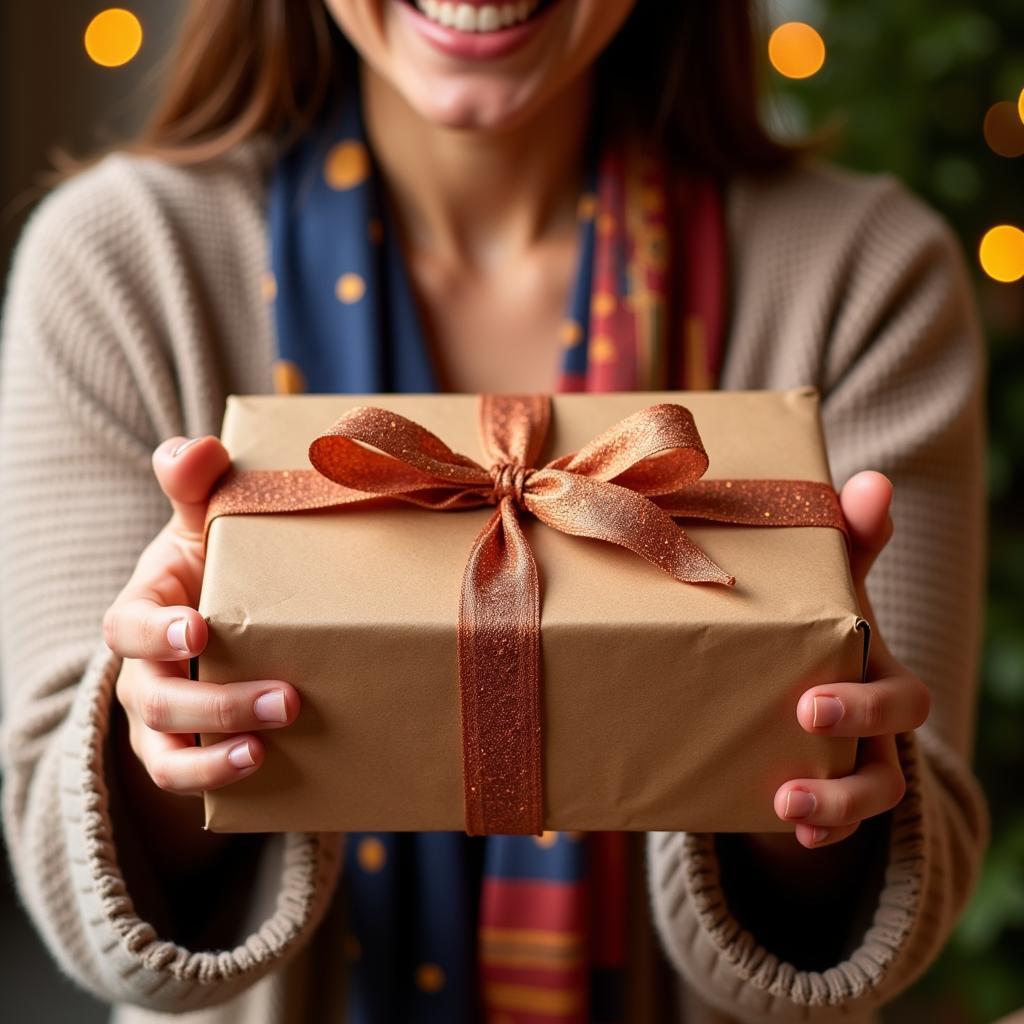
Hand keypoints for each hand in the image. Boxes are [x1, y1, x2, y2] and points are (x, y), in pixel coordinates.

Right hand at [103, 436, 300, 796]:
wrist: (221, 610)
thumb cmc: (213, 562)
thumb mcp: (205, 521)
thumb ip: (196, 483)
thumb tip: (197, 448)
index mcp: (143, 610)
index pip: (127, 627)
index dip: (155, 632)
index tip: (197, 629)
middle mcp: (144, 670)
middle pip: (156, 699)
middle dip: (215, 704)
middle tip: (285, 700)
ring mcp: (164, 718)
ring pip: (167, 754)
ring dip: (214, 758)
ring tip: (264, 753)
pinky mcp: (192, 747)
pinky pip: (193, 778)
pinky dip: (223, 783)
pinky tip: (271, 775)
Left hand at [773, 470, 930, 848]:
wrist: (779, 699)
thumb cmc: (802, 629)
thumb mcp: (815, 590)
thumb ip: (842, 542)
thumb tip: (878, 480)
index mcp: (872, 660)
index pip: (896, 676)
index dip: (871, 692)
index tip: (818, 692)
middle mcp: (877, 710)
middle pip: (899, 722)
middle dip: (860, 720)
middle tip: (807, 713)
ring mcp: (859, 755)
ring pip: (880, 784)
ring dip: (840, 800)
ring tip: (789, 804)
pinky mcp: (830, 792)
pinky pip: (847, 821)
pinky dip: (825, 830)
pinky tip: (793, 832)